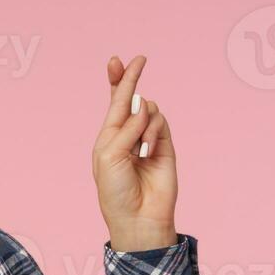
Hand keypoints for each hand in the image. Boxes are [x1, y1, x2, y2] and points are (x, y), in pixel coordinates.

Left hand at [92, 54, 178, 251]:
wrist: (138, 215)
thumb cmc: (115, 190)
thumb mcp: (109, 155)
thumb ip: (125, 128)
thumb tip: (144, 106)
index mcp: (109, 136)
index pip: (113, 102)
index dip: (116, 80)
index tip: (115, 60)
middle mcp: (128, 134)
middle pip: (131, 99)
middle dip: (131, 78)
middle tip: (139, 59)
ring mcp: (148, 138)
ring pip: (149, 110)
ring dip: (143, 123)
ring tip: (139, 149)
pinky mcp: (165, 144)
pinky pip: (161, 122)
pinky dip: (153, 131)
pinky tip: (148, 150)